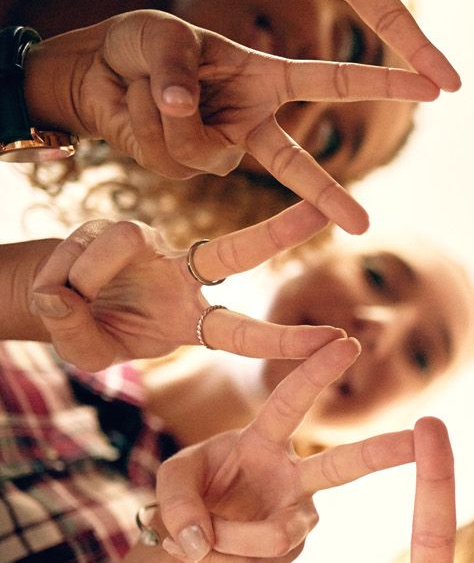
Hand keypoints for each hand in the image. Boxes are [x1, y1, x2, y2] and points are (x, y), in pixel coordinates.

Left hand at [25, 10, 438, 232]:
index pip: (334, 83)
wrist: (92, 74)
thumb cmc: (142, 45)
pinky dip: (144, 122)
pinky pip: (171, 156)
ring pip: (207, 152)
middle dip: (326, 198)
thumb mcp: (161, 37)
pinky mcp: (184, 169)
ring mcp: (220, 149)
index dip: (385, 83)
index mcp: (267, 79)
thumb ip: (179, 69)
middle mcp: (251, 121)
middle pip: (296, 167)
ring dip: (166, 113)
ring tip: (148, 84)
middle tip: (362, 228)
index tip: (434, 88)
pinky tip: (135, 104)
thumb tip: (185, 108)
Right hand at [27, 203, 339, 370]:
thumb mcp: (85, 351)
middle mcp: (184, 277)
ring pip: (123, 242)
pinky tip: (55, 279)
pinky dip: (63, 270)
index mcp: (190, 321)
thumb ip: (78, 333)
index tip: (335, 339)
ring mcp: (154, 246)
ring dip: (84, 278)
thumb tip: (65, 295)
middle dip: (284, 230)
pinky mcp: (119, 224)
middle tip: (325, 210)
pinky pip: (89, 242)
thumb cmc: (84, 329)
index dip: (286, 339)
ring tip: (64, 299)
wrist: (50, 296)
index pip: (244, 332)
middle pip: (240, 250)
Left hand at [154, 338, 415, 562]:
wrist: (194, 540)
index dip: (317, 372)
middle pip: (345, 465)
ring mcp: (300, 514)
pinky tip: (214, 555)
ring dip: (228, 542)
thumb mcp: (170, 482)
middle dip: (385, 451)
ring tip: (196, 543)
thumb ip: (177, 503)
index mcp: (263, 439)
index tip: (348, 342)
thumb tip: (202, 542)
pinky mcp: (294, 550)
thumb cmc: (188, 493)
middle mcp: (294, 474)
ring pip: (278, 534)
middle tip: (423, 436)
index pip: (292, 401)